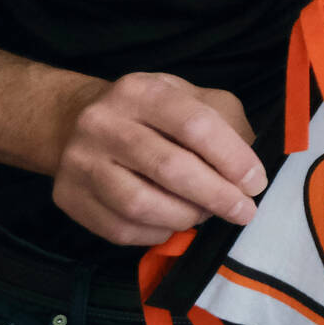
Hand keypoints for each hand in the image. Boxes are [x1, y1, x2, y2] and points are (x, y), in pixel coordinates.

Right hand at [50, 72, 263, 244]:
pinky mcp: (68, 196)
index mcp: (141, 91)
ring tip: (205, 215)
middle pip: (169, 168)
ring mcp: (80, 161)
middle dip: (216, 196)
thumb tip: (250, 173)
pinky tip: (171, 224)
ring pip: (141, 204)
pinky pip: (120, 229)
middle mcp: (103, 122)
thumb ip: (226, 125)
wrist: (75, 122)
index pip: (194, 125)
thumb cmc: (150, 115)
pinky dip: (156, 234)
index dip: (232, 158)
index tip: (255, 182)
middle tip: (243, 211)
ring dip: (185, 217)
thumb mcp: (190, 99)